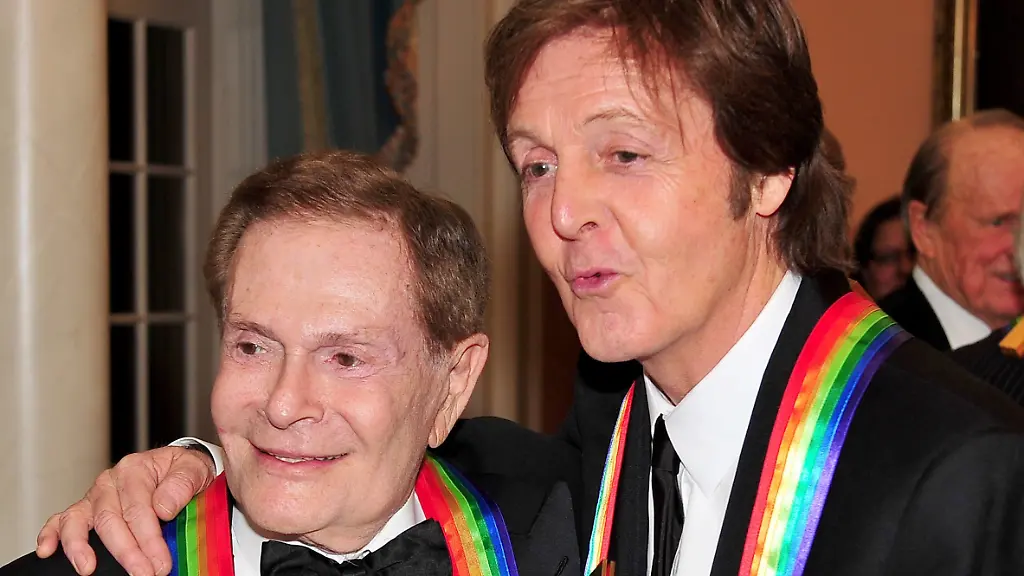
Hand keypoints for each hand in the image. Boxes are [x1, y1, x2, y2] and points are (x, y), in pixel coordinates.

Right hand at [35, 446, 215, 575]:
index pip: (139, 509)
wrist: (176, 466)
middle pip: (110, 520)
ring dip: (81, 547)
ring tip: (88, 568)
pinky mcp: (86, 508)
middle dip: (126, 552)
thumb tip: (163, 507)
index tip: (160, 563)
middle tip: (143, 573)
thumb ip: (182, 484)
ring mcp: (95, 495)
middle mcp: (111, 481)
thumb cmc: (183, 470)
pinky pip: (61, 519)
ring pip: (79, 520)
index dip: (149, 540)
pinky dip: (51, 534)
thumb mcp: (194, 469)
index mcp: (136, 470)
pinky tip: (48, 551)